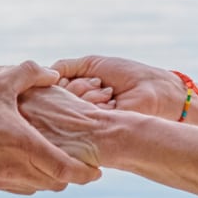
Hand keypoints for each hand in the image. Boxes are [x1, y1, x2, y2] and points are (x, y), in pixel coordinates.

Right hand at [0, 61, 100, 193]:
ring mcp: (1, 179)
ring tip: (56, 162)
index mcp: (24, 145)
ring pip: (38, 188)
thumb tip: (54, 74)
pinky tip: (29, 164)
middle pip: (56, 183)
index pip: (66, 170)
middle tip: (80, 163)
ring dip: (50, 179)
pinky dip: (31, 180)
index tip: (98, 170)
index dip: (86, 173)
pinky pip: (19, 188)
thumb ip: (31, 72)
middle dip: (71, 176)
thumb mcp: (0, 81)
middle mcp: (15, 168)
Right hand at [55, 54, 183, 118]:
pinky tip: (111, 100)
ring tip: (109, 92)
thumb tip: (44, 72)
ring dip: (89, 93)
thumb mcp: (91, 64)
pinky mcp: (93, 133)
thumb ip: (65, 67)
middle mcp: (75, 112)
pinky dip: (96, 100)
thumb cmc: (127, 75)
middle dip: (79, 86)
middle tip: (101, 84)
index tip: (92, 77)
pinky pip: (79, 113)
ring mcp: (83, 124)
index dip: (66, 79)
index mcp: (74, 96)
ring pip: (66, 104)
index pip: (52, 88)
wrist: (153, 89)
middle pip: (57, 97)